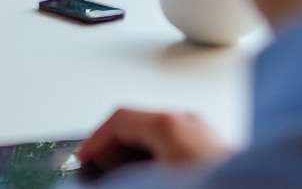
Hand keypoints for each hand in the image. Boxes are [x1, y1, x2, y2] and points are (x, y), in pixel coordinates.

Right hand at [78, 109, 227, 178]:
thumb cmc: (214, 186)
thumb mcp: (151, 182)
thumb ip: (122, 176)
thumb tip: (101, 180)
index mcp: (170, 125)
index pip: (119, 119)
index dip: (95, 141)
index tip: (85, 161)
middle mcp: (189, 123)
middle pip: (138, 124)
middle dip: (116, 150)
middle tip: (105, 174)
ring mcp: (205, 135)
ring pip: (157, 136)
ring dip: (137, 158)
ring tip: (131, 180)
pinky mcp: (217, 152)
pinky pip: (176, 147)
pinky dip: (158, 161)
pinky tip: (158, 181)